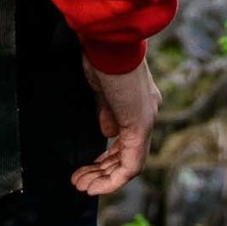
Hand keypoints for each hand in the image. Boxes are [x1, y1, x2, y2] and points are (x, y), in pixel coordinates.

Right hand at [72, 55, 159, 196]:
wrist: (109, 39)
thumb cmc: (101, 54)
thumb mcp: (102, 87)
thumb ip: (106, 111)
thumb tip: (108, 133)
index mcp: (139, 102)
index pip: (126, 139)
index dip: (106, 158)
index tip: (86, 168)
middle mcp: (147, 112)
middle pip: (128, 155)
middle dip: (102, 172)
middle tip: (80, 181)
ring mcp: (145, 120)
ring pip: (130, 164)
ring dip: (104, 179)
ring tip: (81, 186)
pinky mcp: (140, 126)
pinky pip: (131, 165)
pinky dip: (111, 180)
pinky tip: (93, 185)